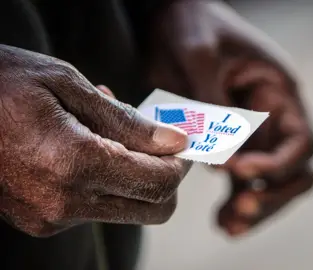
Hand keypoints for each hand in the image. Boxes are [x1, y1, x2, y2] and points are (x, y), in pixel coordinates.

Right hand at [0, 45, 190, 236]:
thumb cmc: (3, 84)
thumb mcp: (68, 85)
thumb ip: (127, 122)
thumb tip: (174, 143)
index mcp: (74, 163)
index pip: (157, 183)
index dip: (180, 166)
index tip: (184, 145)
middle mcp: (63, 202)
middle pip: (151, 209)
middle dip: (166, 179)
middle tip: (162, 145)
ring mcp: (50, 217)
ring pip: (126, 209)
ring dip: (134, 176)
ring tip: (112, 133)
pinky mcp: (41, 220)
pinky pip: (95, 207)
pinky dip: (107, 181)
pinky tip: (91, 147)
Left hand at [144, 0, 312, 235]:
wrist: (171, 16)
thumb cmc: (191, 25)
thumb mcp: (200, 57)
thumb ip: (212, 108)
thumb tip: (220, 163)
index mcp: (278, 92)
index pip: (300, 142)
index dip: (277, 165)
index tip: (239, 171)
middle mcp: (272, 116)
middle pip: (293, 171)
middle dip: (272, 195)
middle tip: (240, 211)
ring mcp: (253, 131)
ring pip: (268, 181)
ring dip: (253, 207)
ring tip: (227, 226)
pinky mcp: (230, 140)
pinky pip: (241, 177)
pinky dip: (234, 199)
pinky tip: (221, 219)